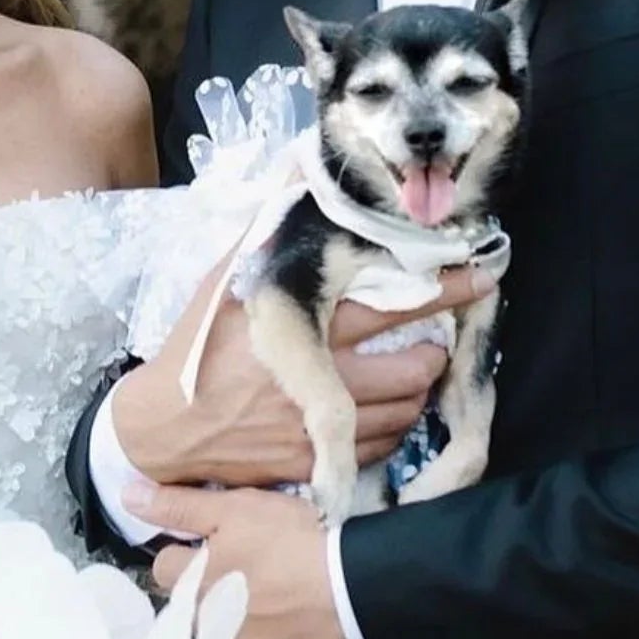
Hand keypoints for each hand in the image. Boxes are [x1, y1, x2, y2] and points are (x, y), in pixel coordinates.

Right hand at [114, 256, 499, 489]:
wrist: (159, 430)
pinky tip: (380, 414)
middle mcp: (316, 376)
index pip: (390, 302)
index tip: (479, 277)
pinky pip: (379, 449)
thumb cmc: (192, 349)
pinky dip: (390, 430)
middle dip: (433, 352)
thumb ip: (264, 234)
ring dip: (415, 393)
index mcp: (300, 325)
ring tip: (409, 377)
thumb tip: (294, 174)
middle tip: (433, 342)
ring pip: (403, 412)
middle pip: (411, 367)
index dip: (443, 290)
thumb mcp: (220, 283)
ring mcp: (317, 426)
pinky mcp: (314, 464)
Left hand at [131, 482, 362, 638]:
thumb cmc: (291, 545)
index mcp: (192, 588)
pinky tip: (292, 632)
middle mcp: (206, 632)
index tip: (212, 546)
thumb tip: (127, 496)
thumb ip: (178, 506)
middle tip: (243, 574)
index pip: (164, 569)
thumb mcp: (235, 510)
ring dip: (233, 628)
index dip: (186, 553)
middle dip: (204, 595)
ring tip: (269, 605)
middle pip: (188, 611)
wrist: (355, 596)